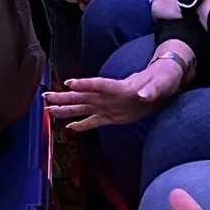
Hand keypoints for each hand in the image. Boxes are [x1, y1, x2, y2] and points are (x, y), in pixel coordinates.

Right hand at [45, 55, 185, 132]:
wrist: (162, 87)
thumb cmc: (161, 81)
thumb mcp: (159, 85)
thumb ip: (150, 90)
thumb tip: (144, 95)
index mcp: (119, 86)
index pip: (99, 84)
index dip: (85, 84)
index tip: (69, 83)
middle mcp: (108, 96)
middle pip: (83, 96)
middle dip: (65, 97)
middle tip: (46, 98)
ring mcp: (108, 106)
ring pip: (82, 107)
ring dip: (66, 109)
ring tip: (49, 110)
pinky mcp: (111, 116)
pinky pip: (93, 121)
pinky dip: (82, 124)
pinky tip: (69, 127)